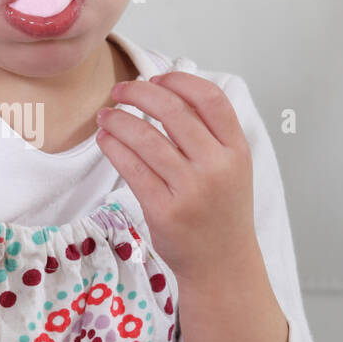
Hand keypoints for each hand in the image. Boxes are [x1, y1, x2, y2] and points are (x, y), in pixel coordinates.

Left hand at [96, 71, 256, 281]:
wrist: (222, 263)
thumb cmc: (221, 211)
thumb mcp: (232, 167)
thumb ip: (210, 133)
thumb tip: (167, 92)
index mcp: (236, 150)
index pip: (210, 99)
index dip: (179, 81)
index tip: (157, 78)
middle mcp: (216, 167)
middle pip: (172, 111)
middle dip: (139, 93)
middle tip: (121, 90)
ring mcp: (190, 190)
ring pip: (145, 138)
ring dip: (118, 119)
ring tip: (105, 115)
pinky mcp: (164, 211)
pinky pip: (131, 168)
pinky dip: (113, 147)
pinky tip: (105, 139)